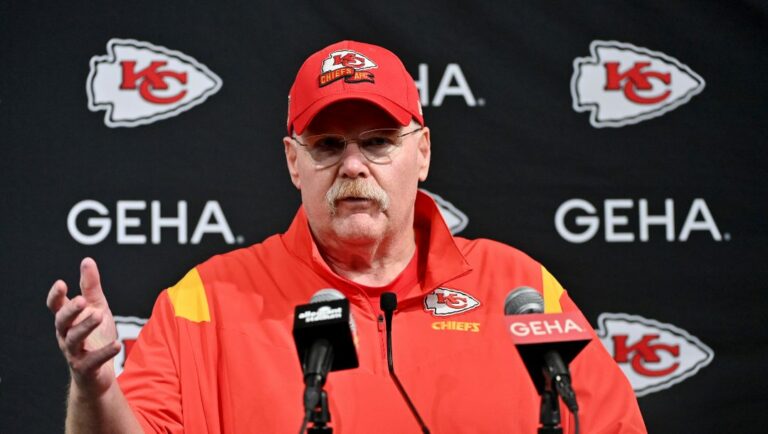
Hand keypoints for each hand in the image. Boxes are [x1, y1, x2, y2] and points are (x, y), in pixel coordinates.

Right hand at [47, 257, 120, 397]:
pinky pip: (93, 360)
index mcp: (68, 321)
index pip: (56, 307)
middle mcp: (66, 336)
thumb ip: (91, 287)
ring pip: (74, 340)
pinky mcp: (86, 368)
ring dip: (86, 327)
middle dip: (70, 311)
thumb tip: (87, 261)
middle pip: (62, 322)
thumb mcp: (96, 308)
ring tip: (100, 315)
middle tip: (82, 300)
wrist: (98, 373)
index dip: (56, 296)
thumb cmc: (95, 336)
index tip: (61, 283)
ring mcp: (74, 353)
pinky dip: (104, 353)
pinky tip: (116, 345)